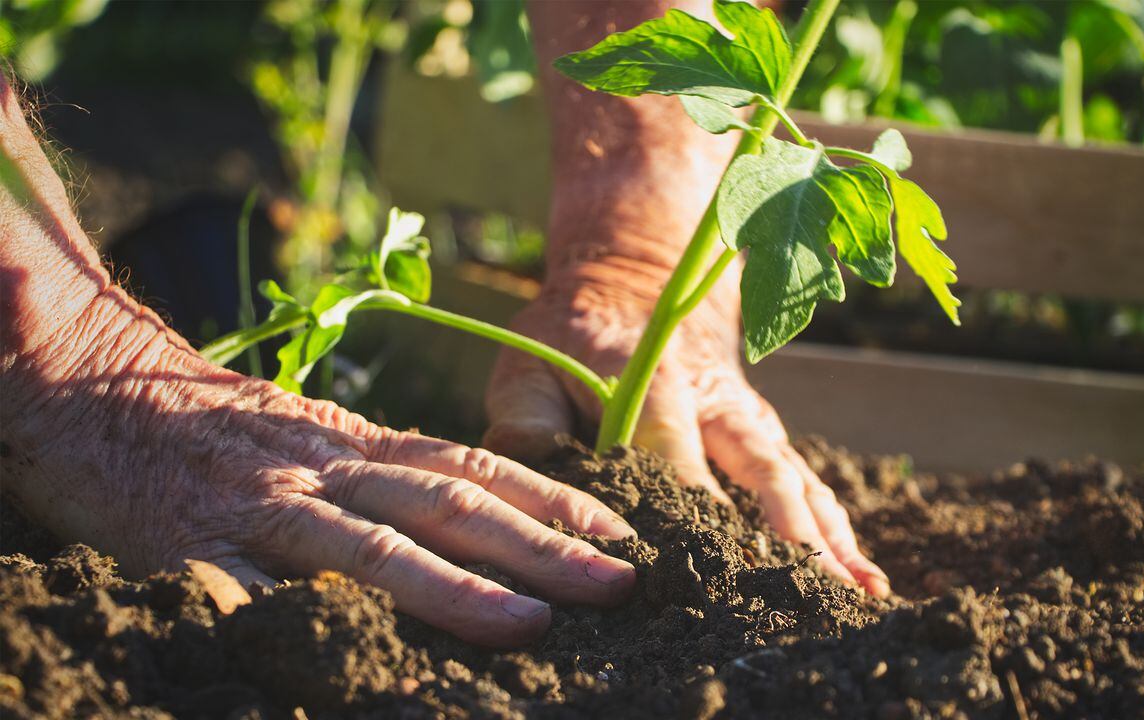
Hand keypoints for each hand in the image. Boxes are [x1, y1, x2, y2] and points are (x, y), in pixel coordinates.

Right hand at [0, 294, 635, 645]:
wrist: (97, 383)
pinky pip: (250, 593)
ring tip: (530, 622)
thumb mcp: (316, 433)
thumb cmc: (220, 423)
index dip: (554, 502)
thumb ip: (385, 471)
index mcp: (360, 441)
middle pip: (449, 505)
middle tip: (617, 583)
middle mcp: (328, 469)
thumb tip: (480, 522)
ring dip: (455, 588)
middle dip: (541, 547)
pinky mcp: (194, 546)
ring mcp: (266, 508)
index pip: (476, 467)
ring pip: (372, 547)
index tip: (623, 535)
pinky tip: (349, 662)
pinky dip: (300, 625)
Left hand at [485, 261, 890, 596]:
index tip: (707, 566)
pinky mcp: (765, 435)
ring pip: (796, 480)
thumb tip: (536, 488)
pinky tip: (862, 578)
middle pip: (761, 470)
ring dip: (828, 537)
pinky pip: (807, 483)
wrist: (638, 283)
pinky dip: (836, 529)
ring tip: (860, 593)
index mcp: (654, 381)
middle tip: (812, 591)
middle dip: (789, 533)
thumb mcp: (529, 365)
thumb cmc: (573, 338)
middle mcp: (717, 401)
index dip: (692, 505)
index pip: (676, 452)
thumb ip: (526, 425)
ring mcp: (749, 419)